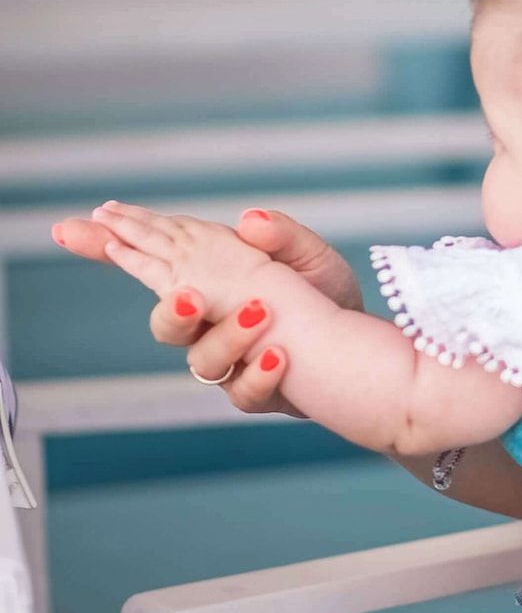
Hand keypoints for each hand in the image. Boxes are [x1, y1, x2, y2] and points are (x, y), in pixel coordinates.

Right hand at [53, 206, 359, 415]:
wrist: (362, 344)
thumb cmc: (325, 295)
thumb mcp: (311, 256)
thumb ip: (282, 237)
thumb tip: (249, 219)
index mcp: (210, 280)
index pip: (149, 261)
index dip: (107, 245)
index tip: (69, 227)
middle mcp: (209, 324)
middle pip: (165, 324)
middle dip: (170, 309)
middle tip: (188, 294)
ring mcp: (229, 361)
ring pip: (203, 361)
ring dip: (228, 337)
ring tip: (260, 310)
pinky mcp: (257, 391)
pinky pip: (246, 392)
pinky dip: (261, 375)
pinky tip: (281, 355)